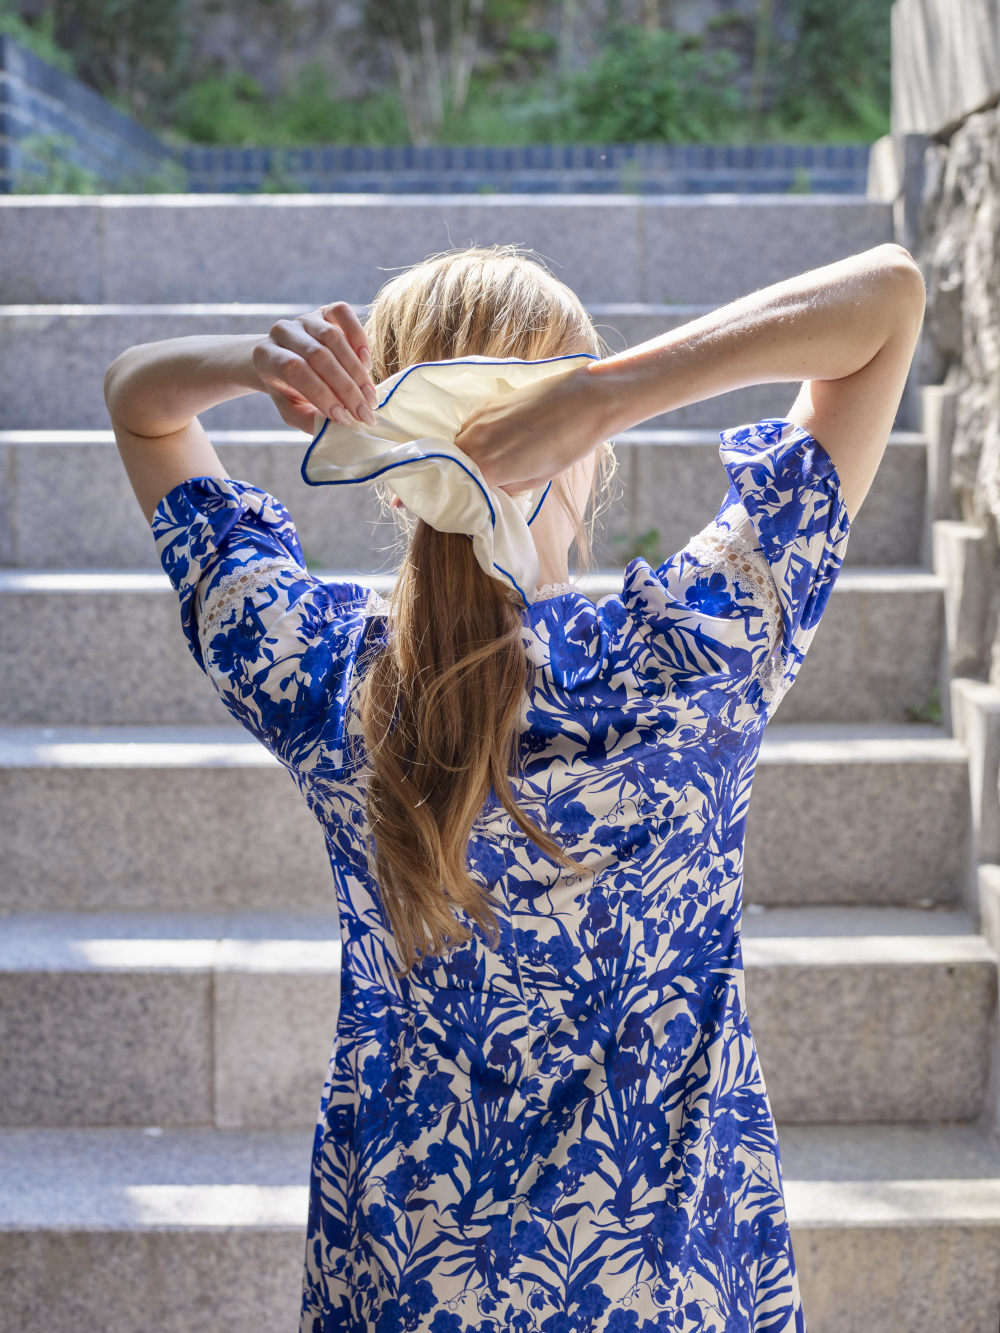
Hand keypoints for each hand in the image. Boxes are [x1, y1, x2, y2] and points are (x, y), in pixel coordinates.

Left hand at [252, 302, 378, 433]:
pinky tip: (366, 363)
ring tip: (370, 395)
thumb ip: (307, 419)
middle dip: (346, 388)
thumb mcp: (291, 409)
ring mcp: (305, 318)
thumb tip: (334, 425)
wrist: (286, 359)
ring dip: (357, 371)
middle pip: (318, 355)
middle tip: (365, 412)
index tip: (344, 418)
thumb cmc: (290, 389)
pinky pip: (344, 314)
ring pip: (334, 338)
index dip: (322, 394)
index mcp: (267, 356)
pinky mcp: (325, 311)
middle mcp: (283, 332)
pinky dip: (359, 337)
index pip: (296, 370)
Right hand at [455, 362, 606, 488]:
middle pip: (451, 467)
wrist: (584, 401)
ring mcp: (479, 420)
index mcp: (487, 467)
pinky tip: (492, 442)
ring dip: (463, 457)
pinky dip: (473, 439)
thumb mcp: (536, 479)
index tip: (456, 500)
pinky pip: (468, 428)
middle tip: (474, 484)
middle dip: (458, 477)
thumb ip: (506, 487)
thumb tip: (491, 488)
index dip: (460, 497)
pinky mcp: (486, 405)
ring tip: (483, 463)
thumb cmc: (567, 443)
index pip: (458, 489)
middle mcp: (475, 442)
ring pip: (457, 446)